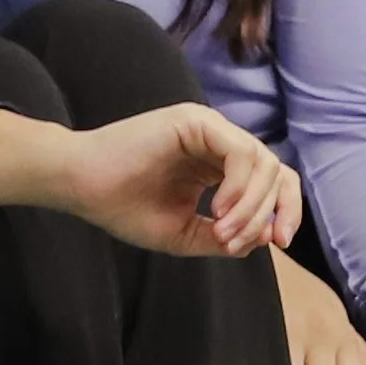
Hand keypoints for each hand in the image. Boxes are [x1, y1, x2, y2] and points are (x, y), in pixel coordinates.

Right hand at [0, 101, 301, 259]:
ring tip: (221, 231)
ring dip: (251, 206)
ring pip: (263, 162)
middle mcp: (218, 142)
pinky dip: (239, 186)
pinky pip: (240, 152)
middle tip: (236, 242)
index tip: (278, 243)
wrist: (80, 186)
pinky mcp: (195, 121)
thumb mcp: (184, 233)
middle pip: (276, 170)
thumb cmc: (122, 207)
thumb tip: (267, 237)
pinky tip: (217, 210)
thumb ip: (225, 237)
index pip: (272, 181)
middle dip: (271, 212)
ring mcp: (208, 127)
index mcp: (217, 165)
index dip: (285, 210)